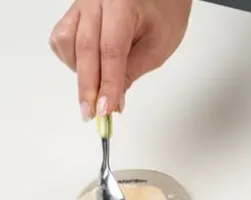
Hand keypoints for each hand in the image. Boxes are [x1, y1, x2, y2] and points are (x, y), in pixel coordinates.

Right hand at [50, 0, 192, 120]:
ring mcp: (81, 3)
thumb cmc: (164, 12)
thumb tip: (113, 99)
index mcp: (121, 4)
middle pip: (84, 48)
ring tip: (95, 92)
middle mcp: (95, 0)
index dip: (107, 84)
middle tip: (92, 114)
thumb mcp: (158, 46)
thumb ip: (134, 70)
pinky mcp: (75, 11)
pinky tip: (87, 70)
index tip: (106, 109)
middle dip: (88, 87)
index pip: (110, 51)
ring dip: (79, 73)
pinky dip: (71, 59)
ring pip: (67, 42)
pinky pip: (62, 37)